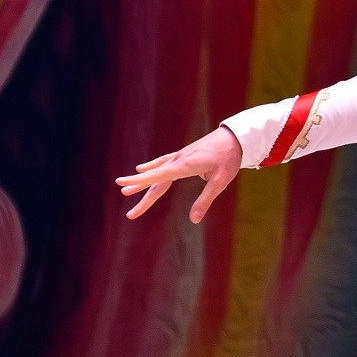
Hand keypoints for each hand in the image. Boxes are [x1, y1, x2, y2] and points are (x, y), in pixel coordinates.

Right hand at [116, 125, 241, 222]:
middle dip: (139, 189)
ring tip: (127, 190)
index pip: (157, 176)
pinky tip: (143, 169)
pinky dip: (151, 167)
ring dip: (142, 181)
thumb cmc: (228, 159)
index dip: (139, 182)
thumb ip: (205, 200)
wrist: (234, 137)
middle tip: (125, 199)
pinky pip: (162, 162)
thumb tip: (194, 220)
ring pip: (156, 171)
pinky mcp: (183, 154)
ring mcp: (179, 156)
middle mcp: (178, 160)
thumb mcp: (219, 182)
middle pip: (154, 178)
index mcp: (184, 166)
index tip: (122, 185)